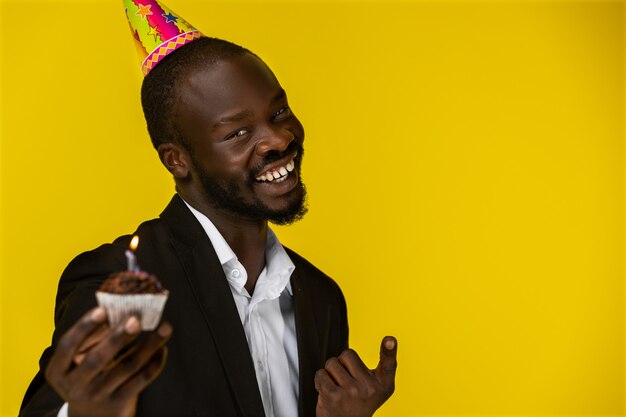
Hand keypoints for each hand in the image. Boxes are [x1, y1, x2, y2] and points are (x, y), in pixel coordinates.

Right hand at [45, 307, 171, 416]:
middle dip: (117, 338)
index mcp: (58, 370)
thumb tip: (118, 308)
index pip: (68, 345)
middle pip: (97, 359)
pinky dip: (154, 363)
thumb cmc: (87, 377)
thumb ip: (93, 338)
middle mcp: (74, 385)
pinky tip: (162, 349)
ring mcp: (96, 397)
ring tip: (164, 328)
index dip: (84, 327)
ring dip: (148, 345)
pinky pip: (140, 380)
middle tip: (135, 319)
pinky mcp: (118, 404)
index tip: (102, 310)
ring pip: (126, 367)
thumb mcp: (78, 361)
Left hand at [315, 336, 396, 416]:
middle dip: (343, 363)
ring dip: (331, 372)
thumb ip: (382, 365)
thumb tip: (390, 338)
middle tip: (347, 380)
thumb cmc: (361, 402)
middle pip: (347, 354)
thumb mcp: (378, 387)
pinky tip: (328, 392)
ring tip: (338, 387)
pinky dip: (320, 380)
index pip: (388, 364)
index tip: (390, 339)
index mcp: (383, 385)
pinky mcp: (334, 396)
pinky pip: (321, 374)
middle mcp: (369, 389)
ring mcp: (351, 392)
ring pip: (332, 363)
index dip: (389, 349)